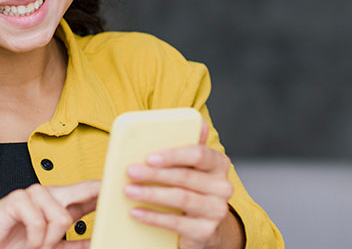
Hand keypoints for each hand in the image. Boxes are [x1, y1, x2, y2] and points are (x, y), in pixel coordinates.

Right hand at [0, 180, 99, 248]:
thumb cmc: (12, 241)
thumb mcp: (49, 245)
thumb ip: (73, 244)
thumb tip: (98, 242)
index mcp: (57, 203)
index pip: (86, 193)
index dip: (104, 189)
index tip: (123, 185)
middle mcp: (47, 194)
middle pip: (80, 191)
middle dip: (96, 196)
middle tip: (103, 201)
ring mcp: (32, 194)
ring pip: (61, 217)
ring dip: (48, 239)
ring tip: (35, 243)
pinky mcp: (17, 199)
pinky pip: (39, 222)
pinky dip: (34, 239)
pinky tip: (25, 240)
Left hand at [124, 121, 236, 248]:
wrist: (203, 225)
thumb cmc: (189, 187)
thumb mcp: (188, 165)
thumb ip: (187, 144)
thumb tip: (197, 121)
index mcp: (218, 163)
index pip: (199, 154)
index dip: (174, 155)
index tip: (150, 156)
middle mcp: (222, 186)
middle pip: (185, 177)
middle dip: (155, 174)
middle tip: (131, 171)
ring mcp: (217, 210)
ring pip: (181, 198)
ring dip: (151, 194)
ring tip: (129, 190)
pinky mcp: (206, 231)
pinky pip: (176, 222)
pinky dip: (153, 217)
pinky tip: (135, 212)